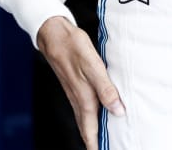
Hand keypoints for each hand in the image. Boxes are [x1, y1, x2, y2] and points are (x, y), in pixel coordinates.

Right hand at [36, 16, 123, 147]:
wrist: (53, 33)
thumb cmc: (72, 46)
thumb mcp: (93, 65)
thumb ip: (106, 88)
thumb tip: (118, 111)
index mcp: (84, 98)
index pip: (90, 131)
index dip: (95, 145)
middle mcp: (78, 99)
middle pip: (86, 129)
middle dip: (94, 142)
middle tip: (105, 148)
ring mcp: (74, 93)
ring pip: (85, 120)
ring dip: (93, 132)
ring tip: (103, 140)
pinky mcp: (74, 86)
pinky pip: (83, 109)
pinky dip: (91, 118)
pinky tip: (98, 115)